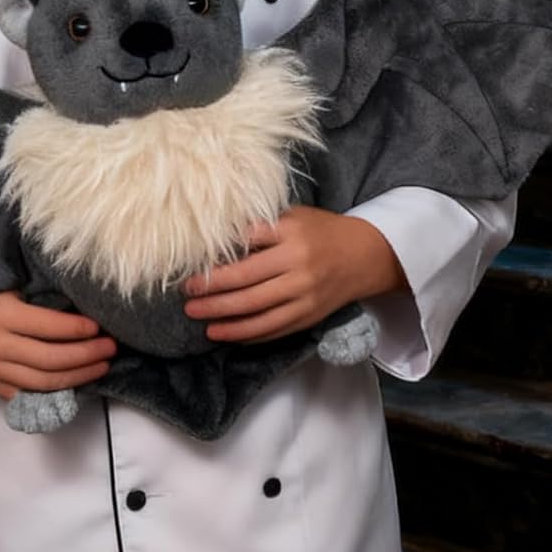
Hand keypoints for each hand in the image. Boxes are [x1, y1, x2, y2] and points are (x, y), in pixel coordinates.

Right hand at [0, 293, 115, 400]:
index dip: (79, 329)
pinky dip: (53, 393)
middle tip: (112, 348)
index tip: (100, 326)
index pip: (49, 327)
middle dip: (87, 355)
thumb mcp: (3, 285)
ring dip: (78, 376)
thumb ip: (36, 296)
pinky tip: (75, 384)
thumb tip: (78, 302)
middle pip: (52, 360)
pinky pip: (27, 395)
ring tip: (102, 367)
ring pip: (44, 382)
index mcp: (1, 316)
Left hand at [181, 205, 407, 343]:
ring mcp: (305, 296)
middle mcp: (298, 268)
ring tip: (200, 320)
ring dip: (225, 320)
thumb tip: (218, 244)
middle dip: (213, 296)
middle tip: (187, 298)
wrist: (365, 256)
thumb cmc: (320, 230)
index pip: (246, 250)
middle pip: (247, 286)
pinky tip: (227, 334)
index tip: (192, 269)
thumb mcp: (292, 217)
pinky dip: (249, 335)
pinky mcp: (309, 317)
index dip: (217, 263)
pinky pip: (274, 330)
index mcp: (291, 236)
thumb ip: (260, 229)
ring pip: (258, 314)